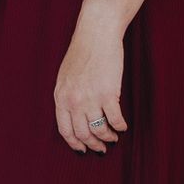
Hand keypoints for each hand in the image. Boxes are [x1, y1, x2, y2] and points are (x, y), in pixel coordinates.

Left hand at [54, 13, 128, 153]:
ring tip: (113, 137)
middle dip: (94, 145)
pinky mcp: (108, 94)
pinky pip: (115, 119)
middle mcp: (73, 101)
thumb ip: (67, 96)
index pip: (65, 130)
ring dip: (108, 137)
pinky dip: (120, 126)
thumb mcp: (65, 76)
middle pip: (83, 134)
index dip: (75, 143)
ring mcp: (90, 98)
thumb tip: (73, 116)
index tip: (83, 149)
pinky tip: (122, 126)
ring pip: (100, 130)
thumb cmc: (82, 53)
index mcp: (60, 97)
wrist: (96, 35)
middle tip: (102, 148)